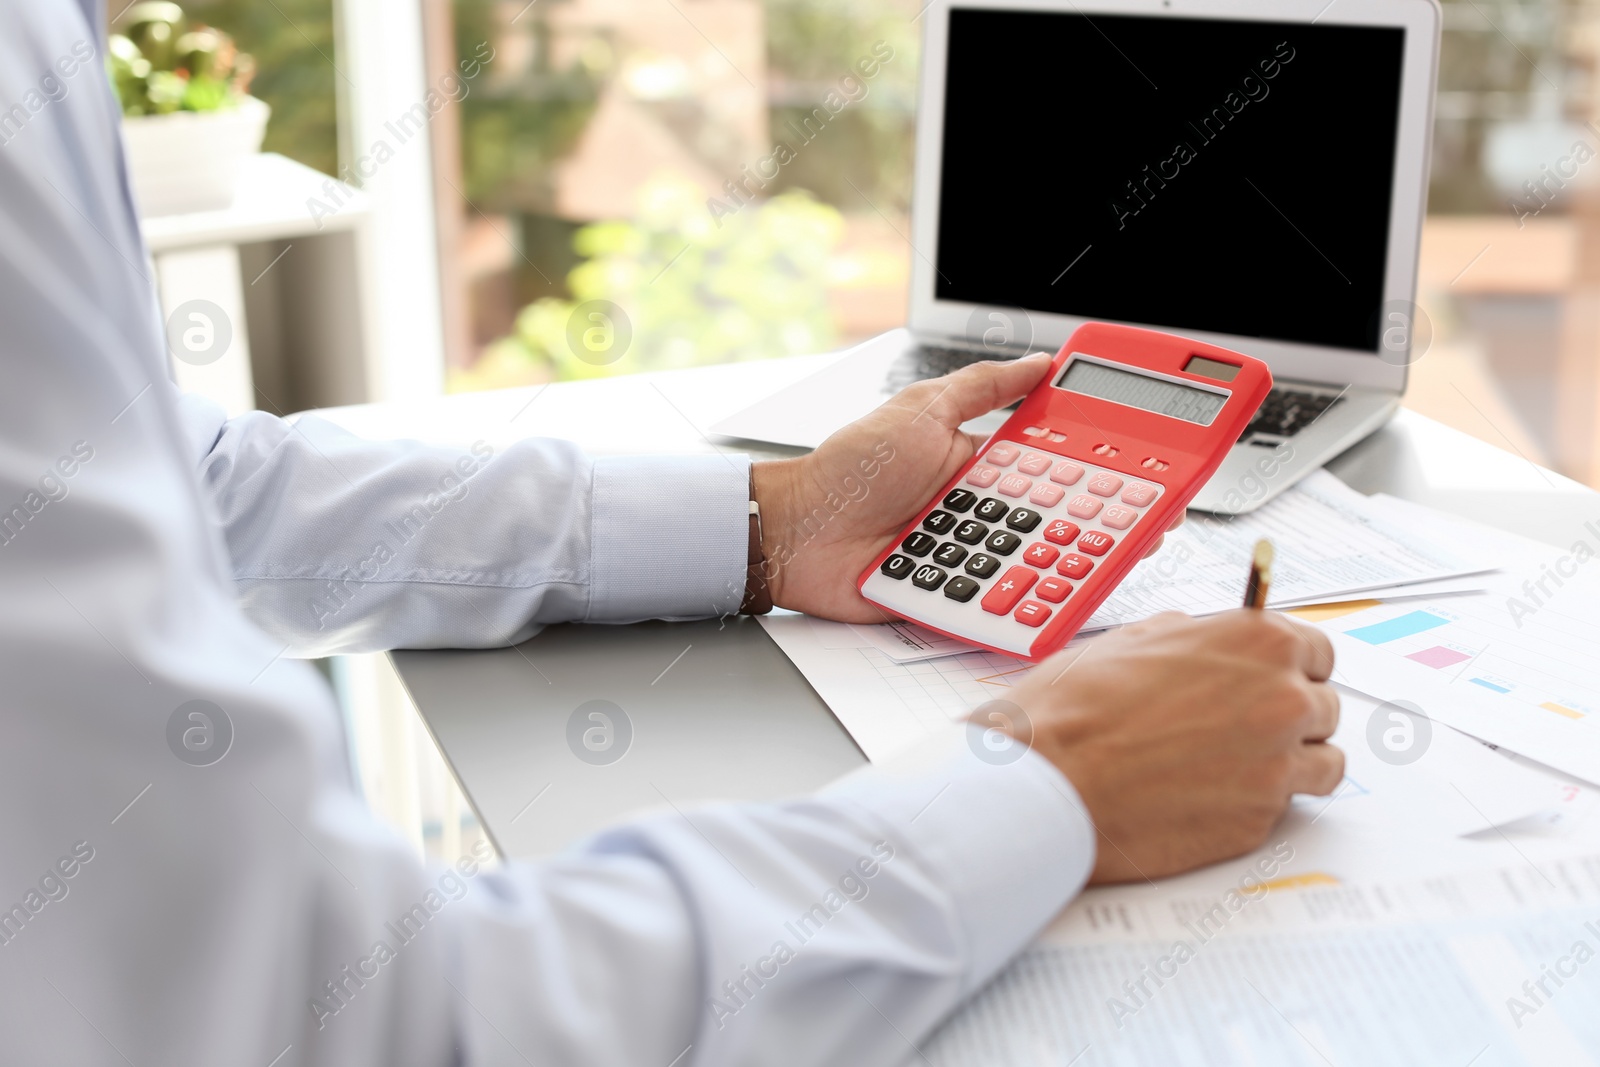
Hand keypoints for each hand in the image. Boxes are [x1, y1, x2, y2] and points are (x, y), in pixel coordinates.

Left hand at [752, 354, 1176, 621]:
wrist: (795, 531)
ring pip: (1033, 568)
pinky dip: (1024, 611)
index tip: (1144, 478)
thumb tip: (1038, 361)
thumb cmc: (848, 468)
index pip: (1056, 470)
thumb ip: (982, 386)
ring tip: (1108, 566)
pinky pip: (994, 609)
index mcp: (981, 467)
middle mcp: (980, 514)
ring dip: (1069, 569)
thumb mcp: (921, 409)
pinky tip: (1055, 607)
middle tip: (1145, 531)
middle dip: (1100, 530)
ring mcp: (967, 559)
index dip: (1098, 475)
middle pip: (1056, 525)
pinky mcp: (948, 601)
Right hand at [1000, 610, 1341, 883]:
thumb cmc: (1075, 709)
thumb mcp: (1132, 641)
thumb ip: (1191, 638)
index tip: (1275, 678)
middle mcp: (1282, 700)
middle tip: (1245, 727)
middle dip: (1291, 716)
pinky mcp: (1260, 822)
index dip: (1291, 666)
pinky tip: (1208, 795)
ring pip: (1324, 764)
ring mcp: (1277, 766)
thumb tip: (1205, 641)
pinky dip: (1255, 803)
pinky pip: (1282, 809)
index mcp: (1257, 642)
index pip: (1318, 651)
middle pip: (1326, 708)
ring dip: (1293, 763)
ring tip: (1241, 766)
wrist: (1050, 783)